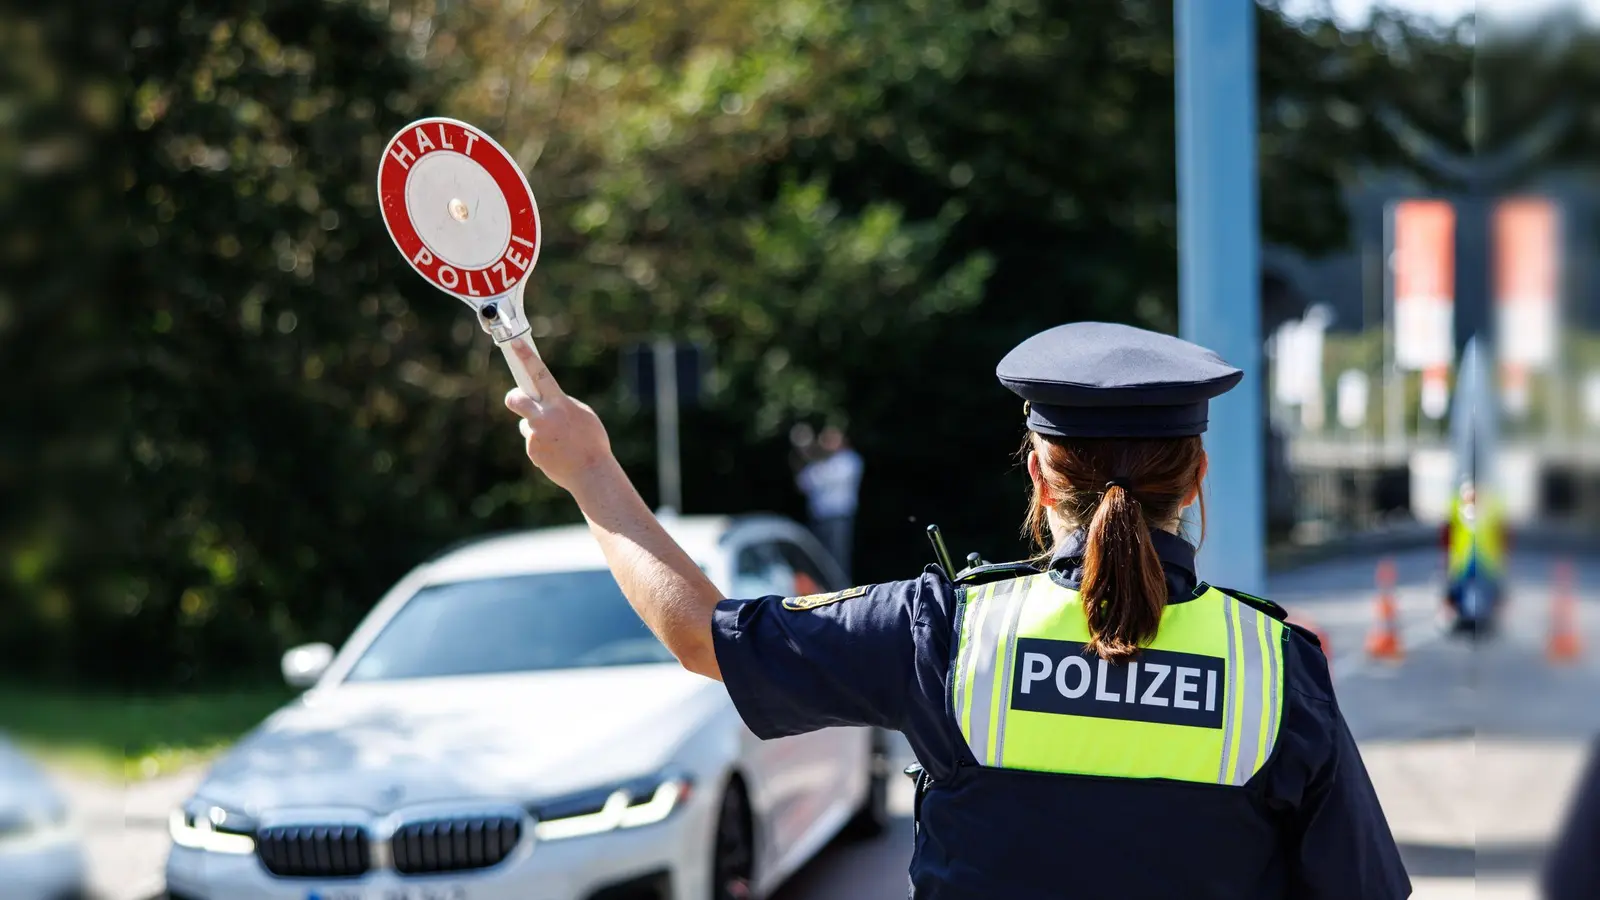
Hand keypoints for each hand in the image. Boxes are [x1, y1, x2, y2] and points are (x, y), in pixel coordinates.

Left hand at [504, 369, 613, 493]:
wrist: (591, 473)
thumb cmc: (592, 442)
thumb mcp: (583, 415)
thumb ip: (562, 404)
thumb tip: (546, 402)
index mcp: (560, 403)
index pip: (540, 374)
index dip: (527, 357)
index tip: (515, 344)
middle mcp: (544, 417)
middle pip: (516, 399)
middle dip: (515, 398)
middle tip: (520, 400)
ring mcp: (536, 435)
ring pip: (527, 424)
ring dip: (537, 429)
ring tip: (558, 441)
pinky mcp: (532, 451)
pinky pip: (533, 442)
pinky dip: (542, 446)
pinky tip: (557, 453)